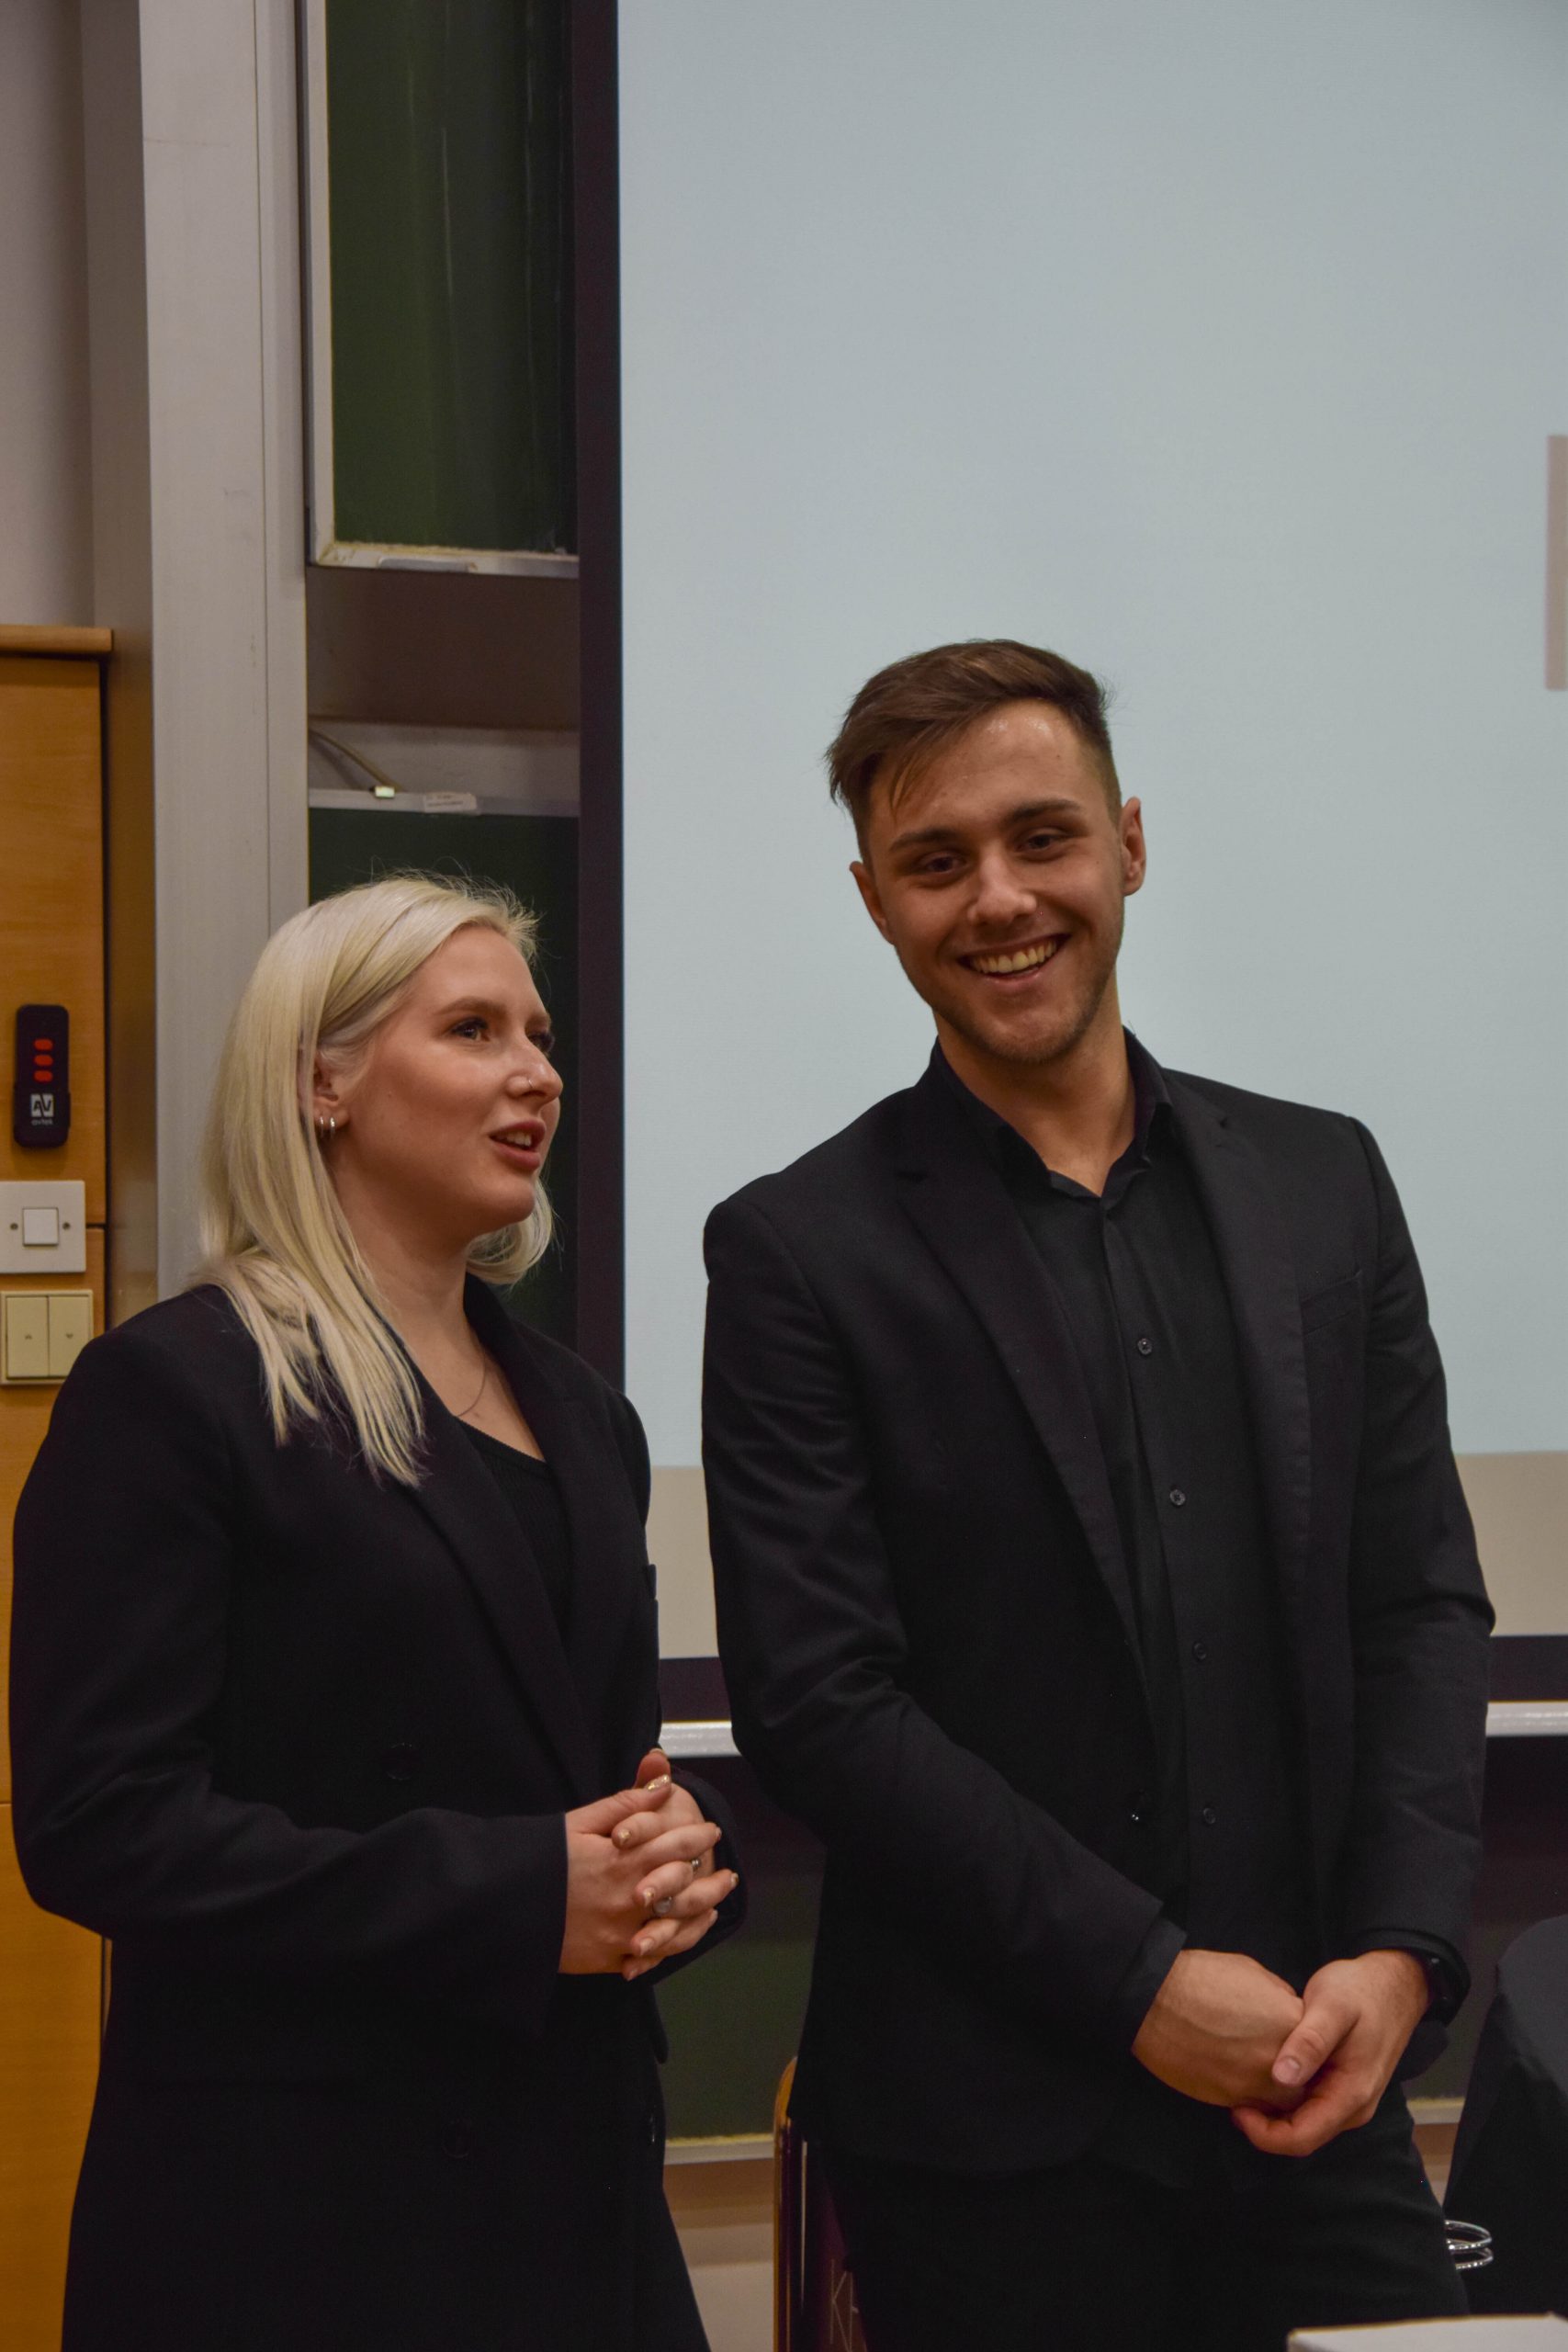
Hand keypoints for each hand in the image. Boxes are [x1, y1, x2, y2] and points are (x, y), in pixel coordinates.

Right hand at [558, 1753, 733, 1976]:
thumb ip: (627, 1803)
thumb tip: (665, 1783)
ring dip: (702, 1913)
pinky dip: (676, 1944)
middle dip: (712, 1879)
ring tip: (716, 1905)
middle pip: (686, 1888)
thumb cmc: (542, 1859)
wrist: (505, 1908)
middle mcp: (629, 1898)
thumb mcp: (580, 1821)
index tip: (713, 1832)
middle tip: (730, 1874)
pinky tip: (686, 1934)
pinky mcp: (610, 1958)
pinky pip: (654, 1955)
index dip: (699, 1837)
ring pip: (678, 1925)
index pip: (676, 1845)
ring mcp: (621, 1932)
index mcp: (624, 1860)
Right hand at [1132, 1948, 1306, 2108]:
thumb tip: (1284, 2014)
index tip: (1289, 2038)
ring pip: (1282, 2101)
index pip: (1316, 2046)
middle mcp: (1281, 2059)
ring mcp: (1255, 2082)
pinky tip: (1231, 2073)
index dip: (1302, 2044)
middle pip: (1306, 2080)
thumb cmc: (1201, 1978)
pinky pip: (1253, 2107)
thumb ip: (1279, 2000)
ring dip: (1272, 2089)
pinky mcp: (1230, 2099)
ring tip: (1251, 2068)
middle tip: (1273, 2058)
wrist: (1156, 2001)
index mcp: (1291, 2022)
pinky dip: (1248, 2097)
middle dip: (1295, 2073)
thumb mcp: (1253, 1974)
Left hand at [1230, 1950, 1427, 2157]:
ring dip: (1273, 2112)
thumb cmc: (1360, 1991)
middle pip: (1301, 2136)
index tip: (1235, 2108)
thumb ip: (1310, 2042)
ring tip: (1243, 2082)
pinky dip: (1284, 2097)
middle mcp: (1352, 2107)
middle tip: (1232, 2093)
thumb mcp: (1332, 2006)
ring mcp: (1348, 2099)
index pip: (1302, 2138)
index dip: (1264, 2133)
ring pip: (1304, 2122)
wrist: (1392, 1983)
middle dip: (1264, 2125)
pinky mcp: (1342, 2086)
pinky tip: (1264, 2073)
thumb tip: (1281, 2078)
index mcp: (1351, 2095)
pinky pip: (1310, 2105)